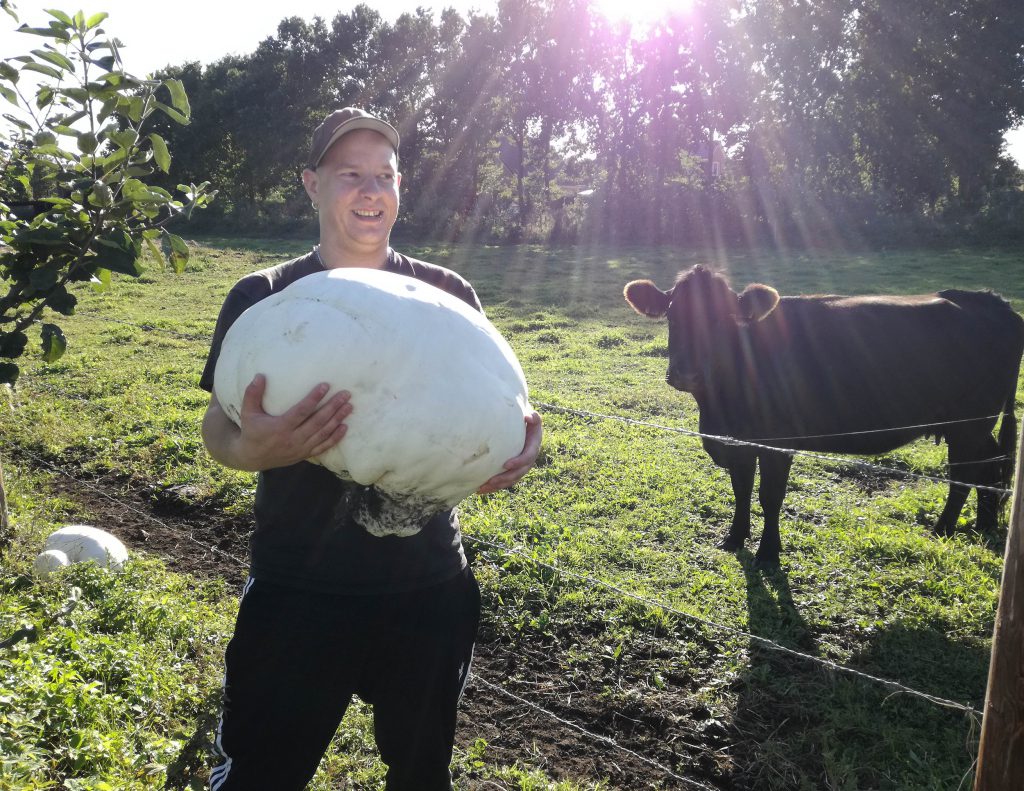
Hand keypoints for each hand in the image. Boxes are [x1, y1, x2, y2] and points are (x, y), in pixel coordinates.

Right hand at [226, 375, 351, 470]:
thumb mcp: (248, 413)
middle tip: (346, 394)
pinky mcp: (304, 454)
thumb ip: (252, 394)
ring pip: (323, 433)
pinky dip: (335, 438)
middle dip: (333, 407)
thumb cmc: (252, 432)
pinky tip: (345, 427)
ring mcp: (300, 448)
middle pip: (318, 422)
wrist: (252, 458)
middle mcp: (293, 439)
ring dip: (337, 419)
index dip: (314, 398)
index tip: (326, 386)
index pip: (301, 411)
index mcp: (280, 427)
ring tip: (349, 407)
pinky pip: (323, 446)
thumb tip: (259, 376)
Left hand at [477, 410, 541, 493]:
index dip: (518, 462)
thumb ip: (533, 417)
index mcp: (533, 447)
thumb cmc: (525, 419)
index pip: (528, 457)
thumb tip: (529, 417)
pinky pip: (503, 481)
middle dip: (505, 479)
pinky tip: (479, 489)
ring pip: (510, 480)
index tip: (506, 465)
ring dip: (497, 486)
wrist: (523, 425)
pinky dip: (493, 486)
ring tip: (482, 488)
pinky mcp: (511, 470)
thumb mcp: (531, 416)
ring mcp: (520, 467)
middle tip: (491, 481)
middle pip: (518, 474)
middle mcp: (528, 460)